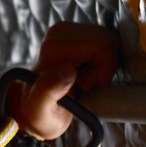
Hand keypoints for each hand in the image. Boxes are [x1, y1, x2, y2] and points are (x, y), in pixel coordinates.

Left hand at [16, 22, 119, 139]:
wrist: (38, 111)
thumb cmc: (41, 114)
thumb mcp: (39, 113)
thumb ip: (47, 92)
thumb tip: (67, 71)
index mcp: (53, 47)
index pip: (101, 44)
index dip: (104, 68)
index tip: (86, 87)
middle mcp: (59, 33)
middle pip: (107, 39)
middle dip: (104, 66)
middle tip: (84, 85)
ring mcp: (68, 32)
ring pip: (108, 41)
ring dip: (102, 65)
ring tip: (83, 81)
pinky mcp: (76, 35)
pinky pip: (104, 43)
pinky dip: (101, 61)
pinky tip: (85, 74)